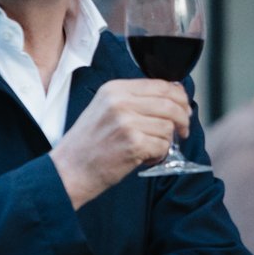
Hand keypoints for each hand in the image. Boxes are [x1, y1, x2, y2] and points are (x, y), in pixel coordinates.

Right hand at [49, 80, 191, 207]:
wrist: (69, 170)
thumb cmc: (89, 144)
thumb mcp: (105, 109)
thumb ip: (133, 100)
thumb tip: (172, 98)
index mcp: (115, 89)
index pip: (161, 85)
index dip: (179, 97)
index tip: (184, 108)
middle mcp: (120, 102)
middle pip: (170, 104)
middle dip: (183, 118)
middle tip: (183, 130)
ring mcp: (127, 122)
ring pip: (168, 126)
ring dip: (165, 141)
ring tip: (149, 148)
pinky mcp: (133, 143)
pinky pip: (163, 146)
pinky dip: (159, 155)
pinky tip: (145, 158)